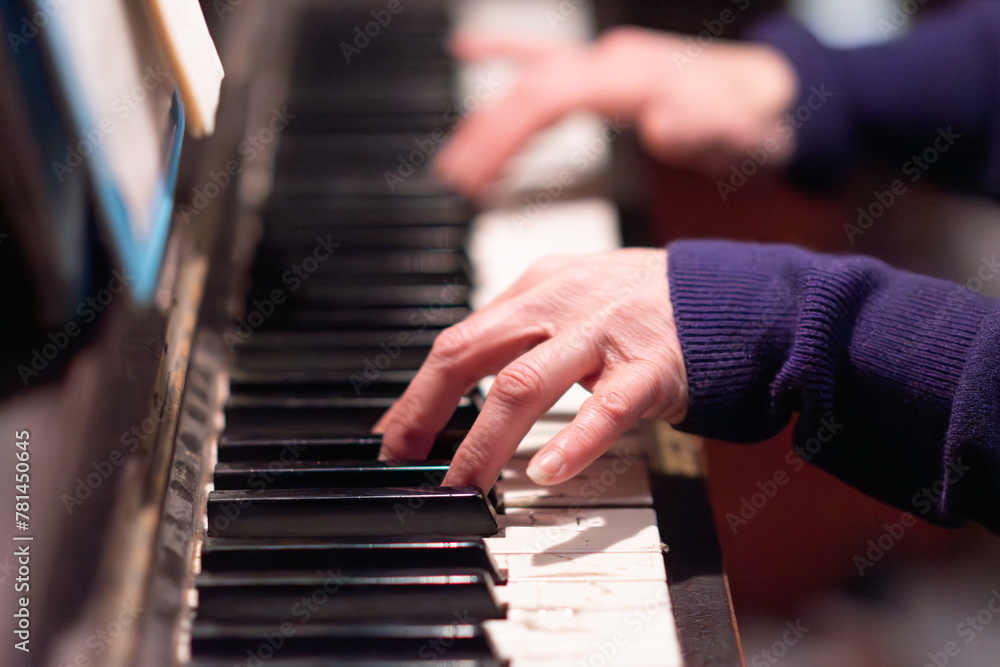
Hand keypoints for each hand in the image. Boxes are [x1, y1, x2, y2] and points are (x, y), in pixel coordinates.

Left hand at [375, 249, 688, 491]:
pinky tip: (545, 473)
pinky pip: (606, 406)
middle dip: (429, 412)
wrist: (731, 297)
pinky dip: (572, 441)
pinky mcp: (650, 365)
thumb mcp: (572, 297)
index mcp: (536, 288)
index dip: (418, 393)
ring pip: (525, 384)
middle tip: (408, 464)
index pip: (458, 340)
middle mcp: (561, 302)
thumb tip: (457, 387)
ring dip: (483, 441)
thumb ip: (521, 334)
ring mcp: (605, 332)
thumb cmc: (642, 305)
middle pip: (472, 354)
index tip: (395, 439)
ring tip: (462, 486)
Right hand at [436, 27, 798, 197]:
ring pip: (531, 78)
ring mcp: (609, 60)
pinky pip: (549, 56)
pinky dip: (505, 52)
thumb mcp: (742, 136)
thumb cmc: (754, 123)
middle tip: (454, 178)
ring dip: (488, 116)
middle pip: (530, 90)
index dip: (504, 135)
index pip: (548, 99)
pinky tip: (469, 50)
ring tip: (455, 157)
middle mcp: (614, 61)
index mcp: (635, 78)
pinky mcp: (609, 69)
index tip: (475, 174)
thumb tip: (664, 124)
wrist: (775, 97)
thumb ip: (705, 131)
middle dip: (486, 133)